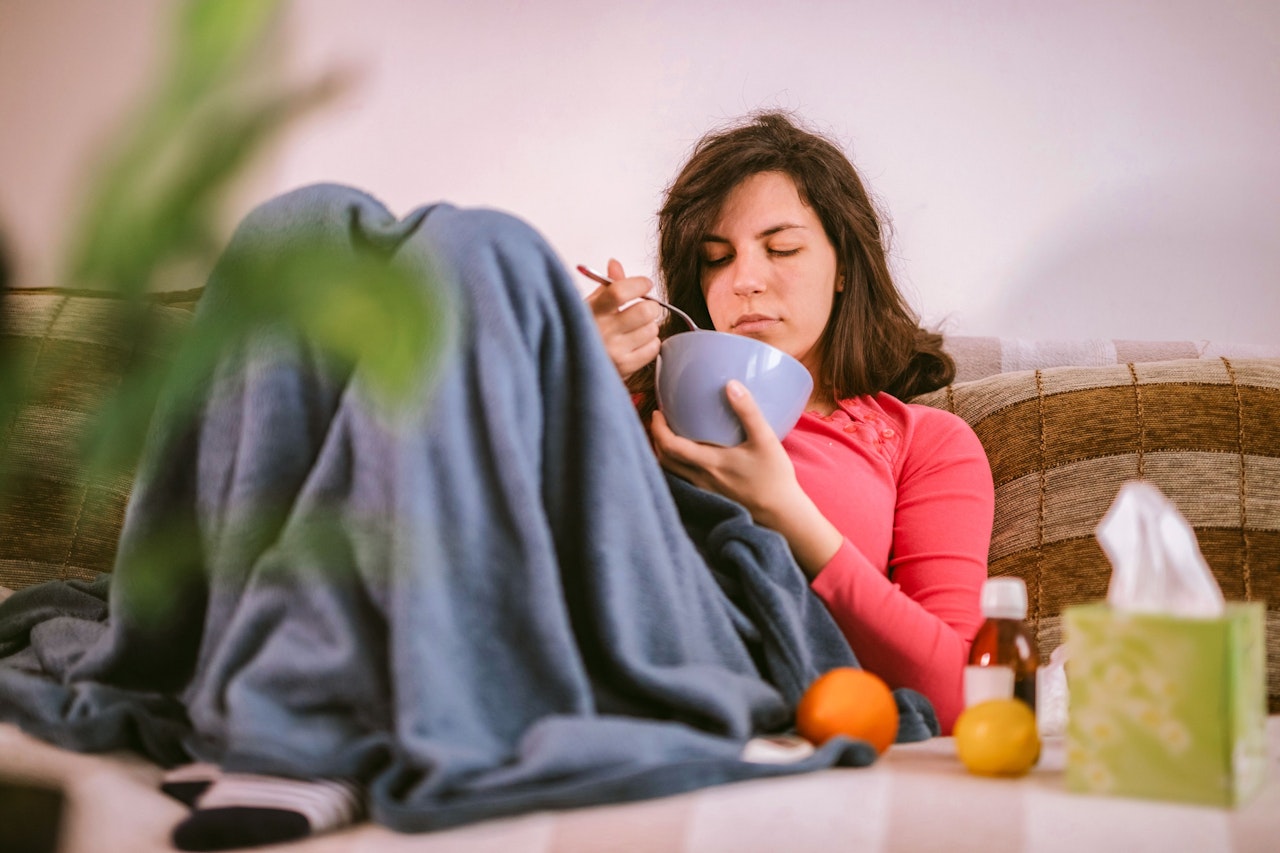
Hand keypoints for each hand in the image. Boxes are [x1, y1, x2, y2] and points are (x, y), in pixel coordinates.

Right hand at [585, 259, 663, 380]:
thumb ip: (606, 285)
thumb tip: (615, 264)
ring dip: (649, 326)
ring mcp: (614, 352)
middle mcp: (602, 331)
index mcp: (591, 311)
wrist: (569, 368)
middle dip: (651, 306)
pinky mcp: (625, 367)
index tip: (645, 284)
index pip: (620, 292)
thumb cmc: (583, 331)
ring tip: (634, 329)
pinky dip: (650, 343)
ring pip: (652, 329)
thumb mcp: (590, 305)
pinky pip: (654, 348)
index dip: (639, 284)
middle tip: (645, 308)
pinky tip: (636, 343)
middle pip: (645, 311)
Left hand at [650, 379, 842, 575]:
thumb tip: (731, 385)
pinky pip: (683, 481)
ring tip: (670, 438)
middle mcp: (700, 478)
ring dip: (665, 454)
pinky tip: (688, 460)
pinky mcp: (710, 498)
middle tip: (660, 422)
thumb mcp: (765, 440)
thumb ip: (748, 411)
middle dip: (656, 439)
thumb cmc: (774, 478)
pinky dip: (677, 467)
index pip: (669, 445)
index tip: (657, 413)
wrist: (781, 515)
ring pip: (672, 472)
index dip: (657, 428)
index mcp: (709, 463)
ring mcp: (703, 491)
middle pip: (664, 460)